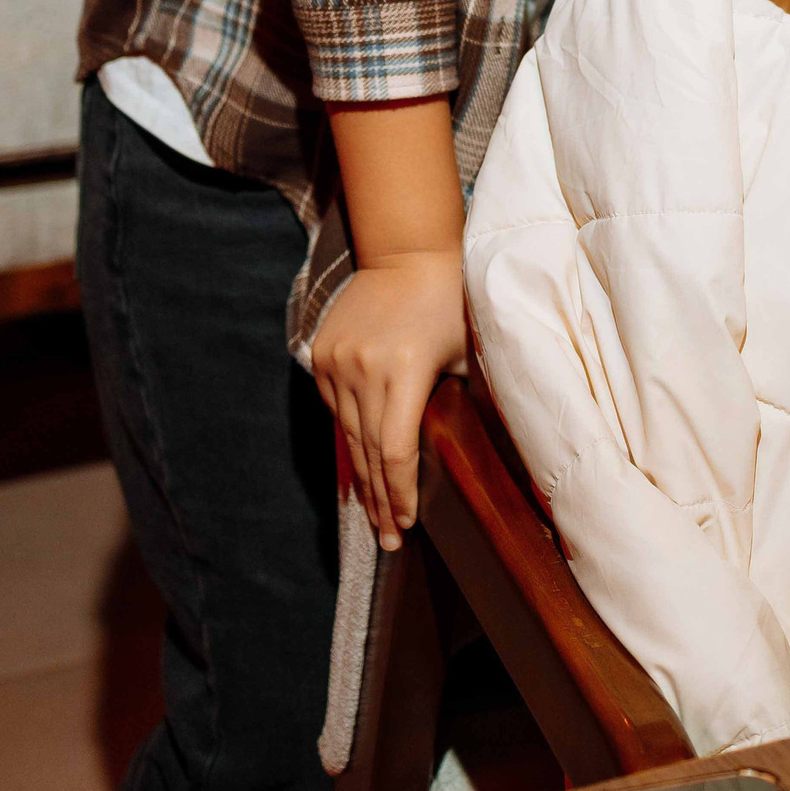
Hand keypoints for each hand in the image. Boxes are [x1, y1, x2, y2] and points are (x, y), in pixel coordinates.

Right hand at [313, 250, 466, 551]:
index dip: (400, 493)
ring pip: (349, 435)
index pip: (395, 451)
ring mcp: (337, 362)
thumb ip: (460, 400)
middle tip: (389, 541)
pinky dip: (350, 436)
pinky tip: (360, 464)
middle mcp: (364, 370)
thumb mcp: (467, 351)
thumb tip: (463, 451)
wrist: (406, 250)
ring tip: (374, 514)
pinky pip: (336, 408)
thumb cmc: (451, 300)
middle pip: (368, 453)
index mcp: (405, 371)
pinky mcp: (321, 354)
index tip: (408, 525)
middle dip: (380, 501)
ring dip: (362, 477)